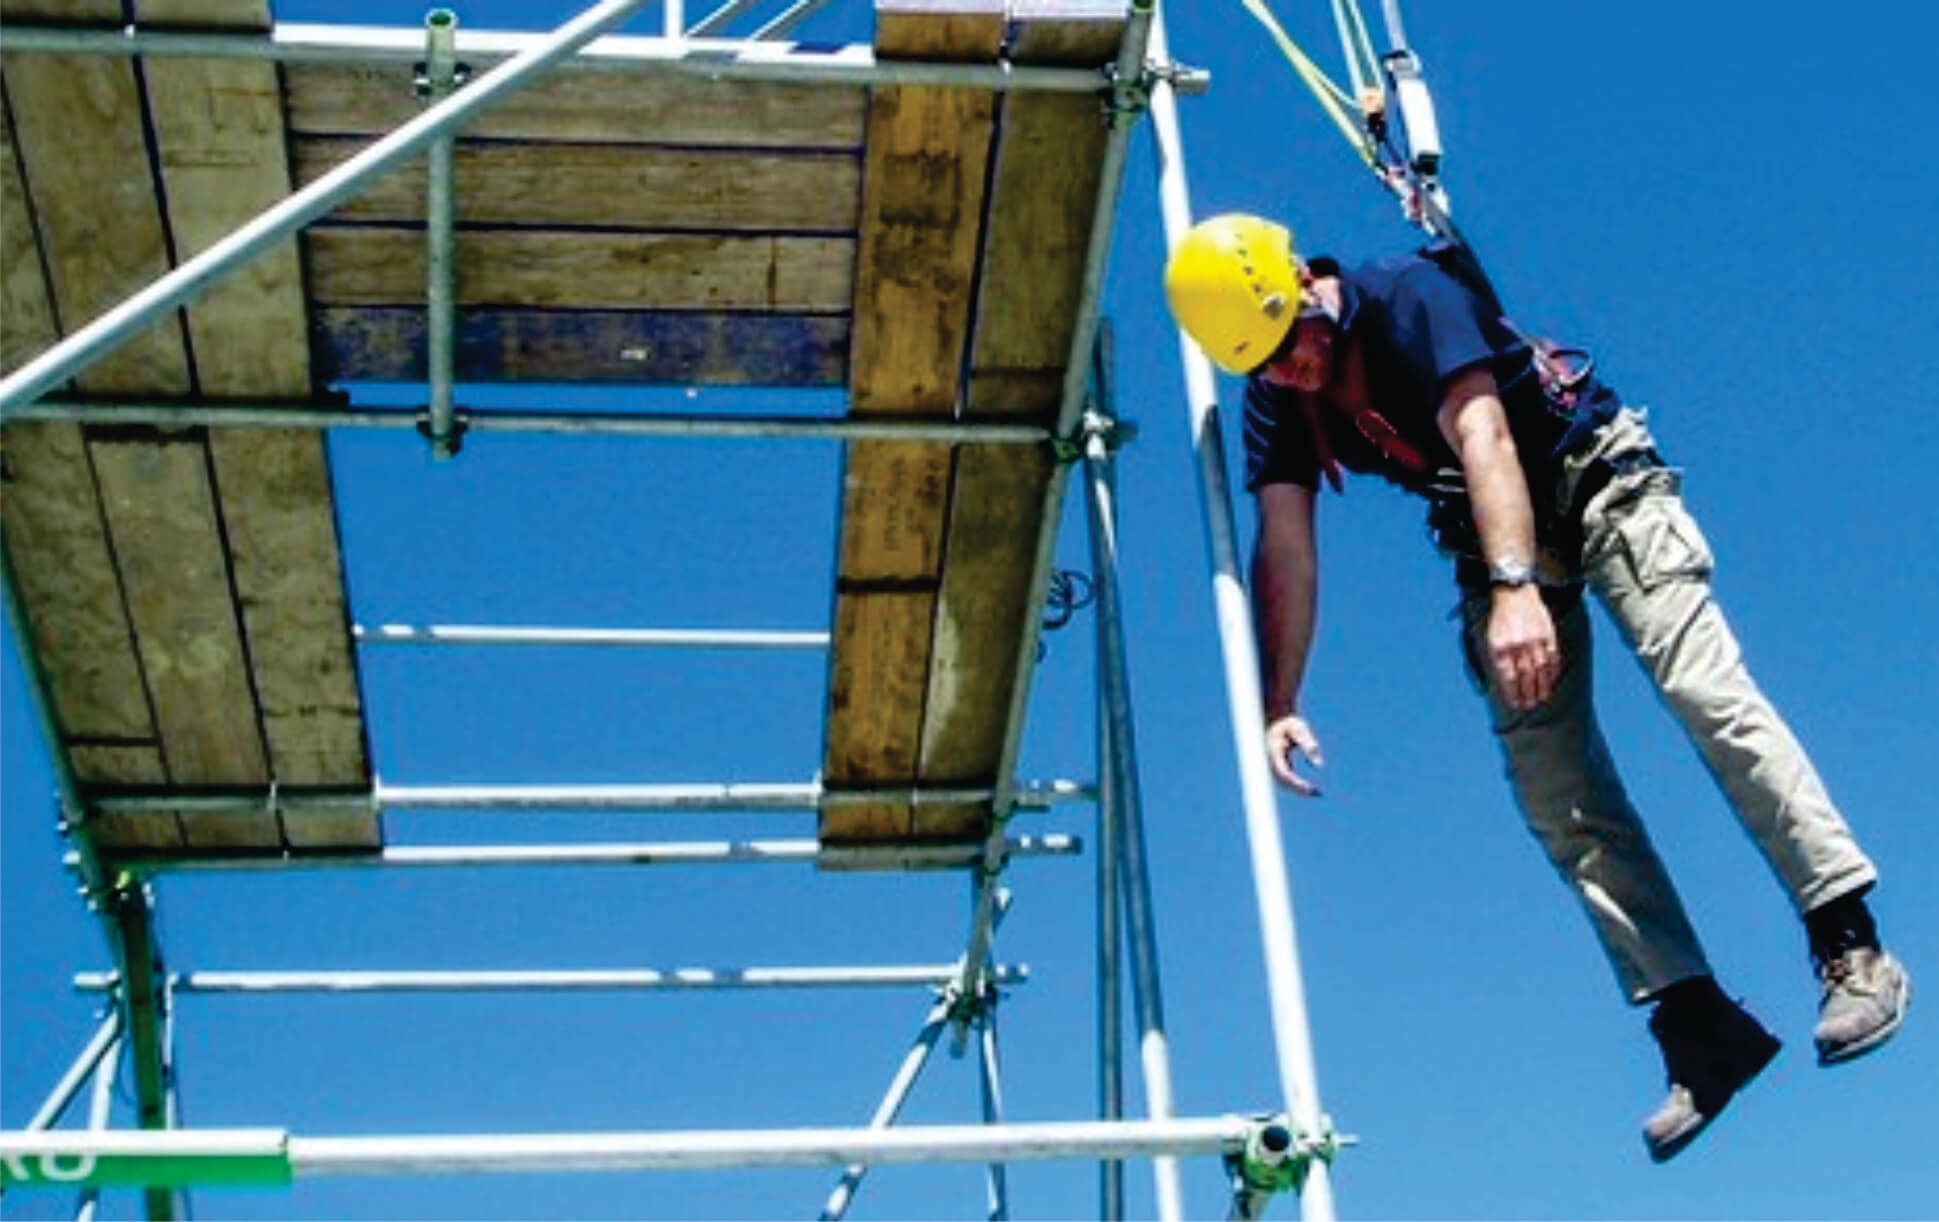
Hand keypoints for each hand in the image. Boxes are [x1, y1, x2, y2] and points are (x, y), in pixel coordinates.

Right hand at [1264, 714, 1324, 796]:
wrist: (1275, 720)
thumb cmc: (1288, 723)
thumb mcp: (1300, 729)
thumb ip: (1308, 744)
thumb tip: (1319, 765)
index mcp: (1273, 751)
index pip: (1283, 773)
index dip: (1296, 782)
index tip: (1311, 787)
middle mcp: (1270, 760)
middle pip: (1282, 782)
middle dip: (1298, 789)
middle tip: (1317, 793)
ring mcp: (1272, 764)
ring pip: (1283, 783)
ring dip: (1298, 790)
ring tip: (1317, 793)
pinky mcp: (1278, 766)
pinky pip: (1286, 780)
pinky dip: (1297, 785)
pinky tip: (1312, 789)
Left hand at [1487, 585, 1559, 710]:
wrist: (1514, 594)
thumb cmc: (1501, 619)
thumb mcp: (1492, 639)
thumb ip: (1499, 660)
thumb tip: (1507, 682)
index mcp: (1501, 647)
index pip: (1508, 677)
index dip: (1513, 692)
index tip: (1516, 704)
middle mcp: (1518, 645)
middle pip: (1525, 676)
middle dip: (1528, 693)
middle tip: (1530, 705)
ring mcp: (1534, 640)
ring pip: (1540, 669)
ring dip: (1541, 686)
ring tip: (1542, 698)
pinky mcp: (1548, 634)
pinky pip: (1552, 657)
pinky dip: (1552, 671)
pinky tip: (1551, 681)